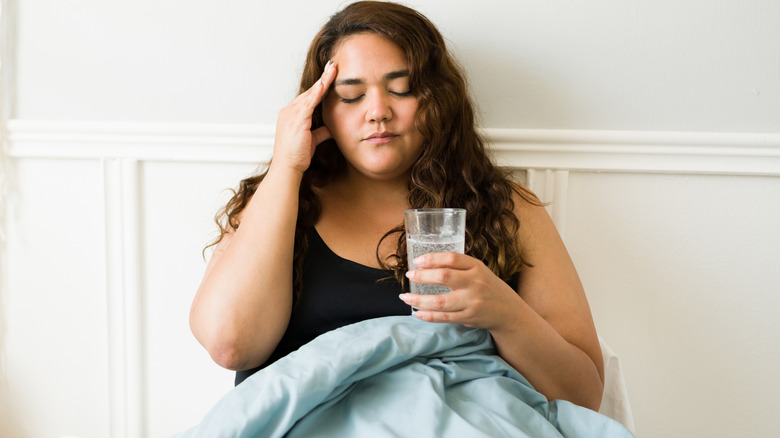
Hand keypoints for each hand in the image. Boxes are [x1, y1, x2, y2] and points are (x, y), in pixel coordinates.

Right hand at [272, 61, 337, 172]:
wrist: (287, 168)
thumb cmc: (296, 156)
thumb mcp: (312, 140)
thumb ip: (321, 131)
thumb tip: (332, 128)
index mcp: (291, 115)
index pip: (308, 97)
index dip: (320, 86)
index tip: (329, 75)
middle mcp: (289, 111)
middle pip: (309, 91)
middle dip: (322, 78)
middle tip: (333, 65)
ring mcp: (291, 114)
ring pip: (310, 93)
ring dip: (323, 81)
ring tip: (333, 69)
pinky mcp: (296, 120)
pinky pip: (308, 103)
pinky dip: (317, 92)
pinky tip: (324, 83)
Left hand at [400, 252, 521, 329]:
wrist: (509, 311)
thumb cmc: (488, 287)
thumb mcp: (478, 271)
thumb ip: (458, 267)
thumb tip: (427, 265)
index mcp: (476, 267)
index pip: (452, 258)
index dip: (432, 258)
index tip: (418, 261)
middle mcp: (475, 283)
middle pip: (444, 277)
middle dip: (422, 276)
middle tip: (409, 275)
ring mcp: (472, 302)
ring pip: (440, 301)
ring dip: (419, 300)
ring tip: (405, 297)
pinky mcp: (469, 317)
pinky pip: (444, 318)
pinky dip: (428, 316)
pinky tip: (417, 312)